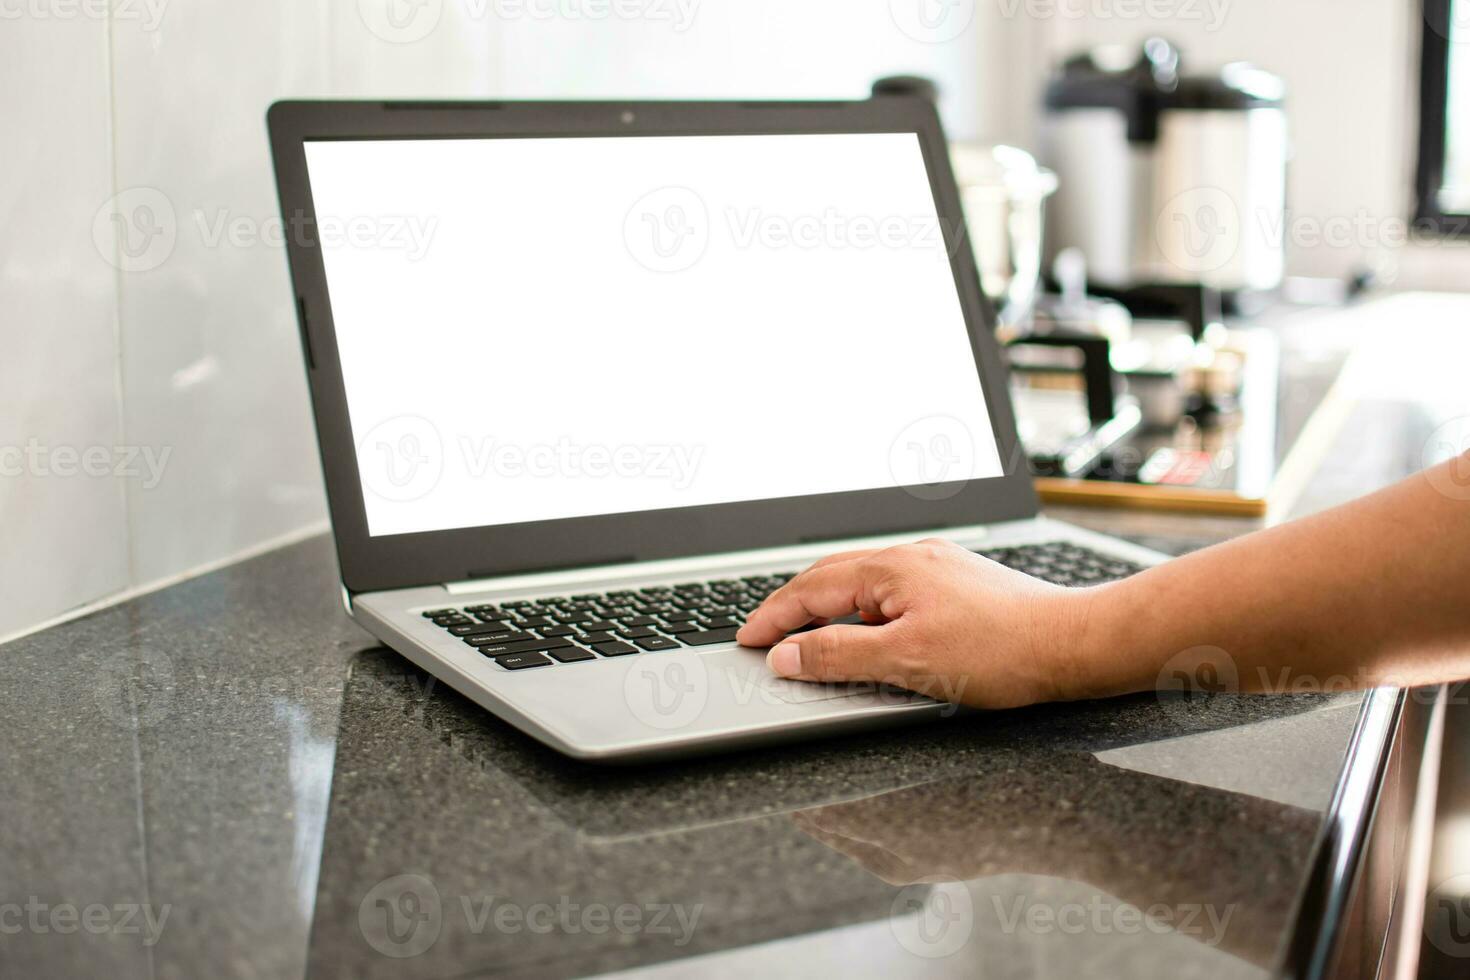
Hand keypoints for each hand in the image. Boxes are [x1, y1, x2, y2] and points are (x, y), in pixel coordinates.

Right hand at [735, 538, 1095, 708]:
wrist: (1073, 644)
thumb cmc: (1001, 651)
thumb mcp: (906, 662)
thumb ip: (838, 657)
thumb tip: (787, 655)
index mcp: (890, 569)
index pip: (809, 590)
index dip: (772, 618)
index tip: (747, 639)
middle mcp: (910, 557)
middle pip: (829, 576)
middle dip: (790, 605)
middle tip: (763, 634)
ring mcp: (935, 565)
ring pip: (860, 581)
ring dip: (825, 604)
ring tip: (802, 631)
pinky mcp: (955, 581)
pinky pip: (889, 587)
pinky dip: (860, 606)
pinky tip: (865, 626)